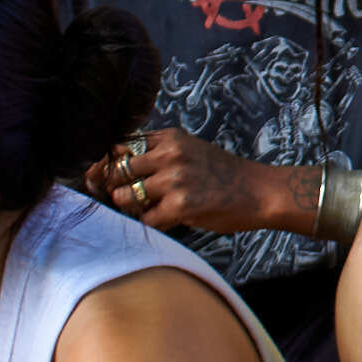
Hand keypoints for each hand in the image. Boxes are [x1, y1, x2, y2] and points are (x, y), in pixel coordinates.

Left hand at [88, 127, 286, 237]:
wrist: (260, 192)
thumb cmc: (223, 175)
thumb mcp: (190, 150)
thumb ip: (157, 155)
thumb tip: (112, 174)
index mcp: (170, 138)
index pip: (119, 145)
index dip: (107, 164)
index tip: (102, 178)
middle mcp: (169, 154)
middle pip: (117, 170)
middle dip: (114, 188)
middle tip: (125, 199)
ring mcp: (174, 180)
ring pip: (125, 196)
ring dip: (132, 208)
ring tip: (151, 209)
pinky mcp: (180, 205)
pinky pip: (146, 219)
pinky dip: (153, 223)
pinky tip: (169, 220)